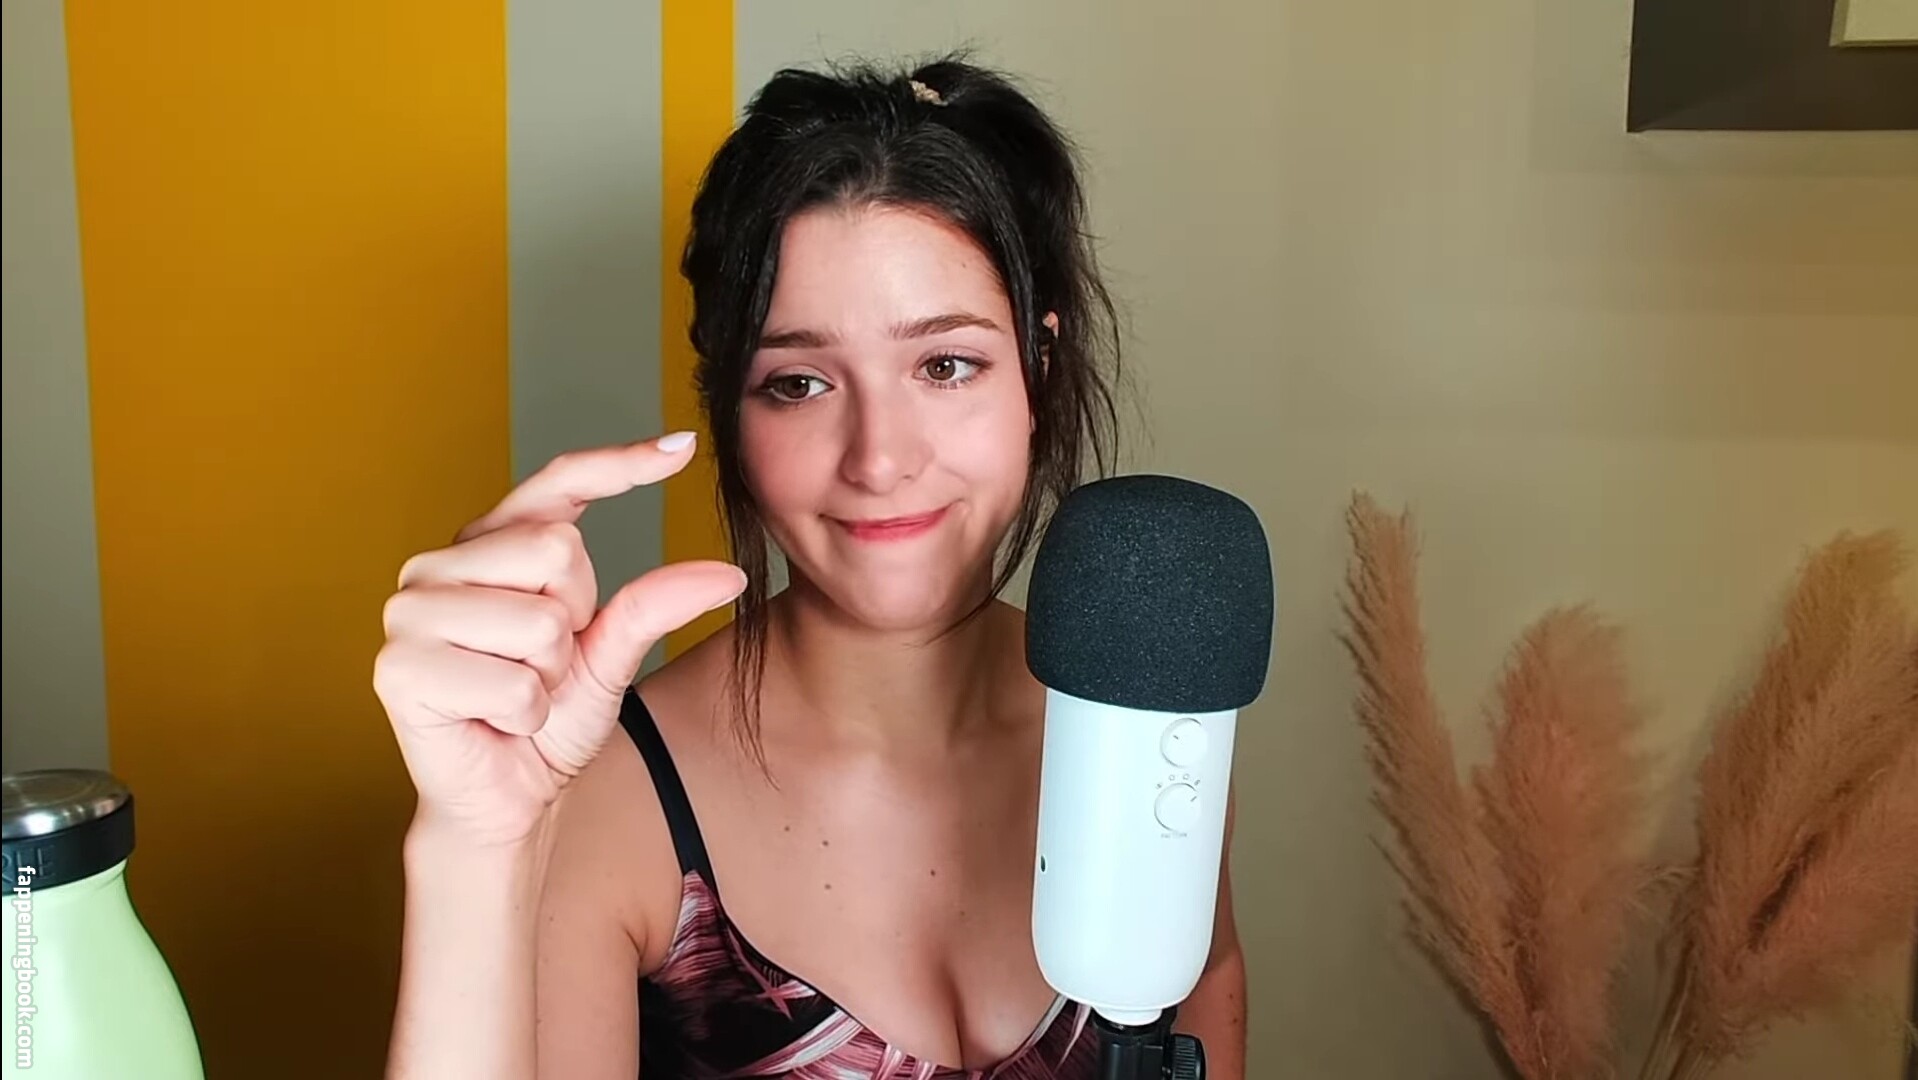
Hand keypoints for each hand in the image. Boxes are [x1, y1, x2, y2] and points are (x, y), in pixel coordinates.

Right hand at [374, 432, 744, 845]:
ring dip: (548, 677)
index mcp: (487, 546)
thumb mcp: (610, 655)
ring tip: (516, 697)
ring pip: (538, 621)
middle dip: (573, 623)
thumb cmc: (548, 723)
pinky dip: (525, 715)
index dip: (619, 464)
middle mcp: (438, 565)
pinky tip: (495, 723)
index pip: (556, 484)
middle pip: (557, 550)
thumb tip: (728, 574)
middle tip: (542, 667)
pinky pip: (513, 682)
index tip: (683, 447)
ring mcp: (409, 612)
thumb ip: (653, 606)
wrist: (507, 801)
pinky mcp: (399, 667)